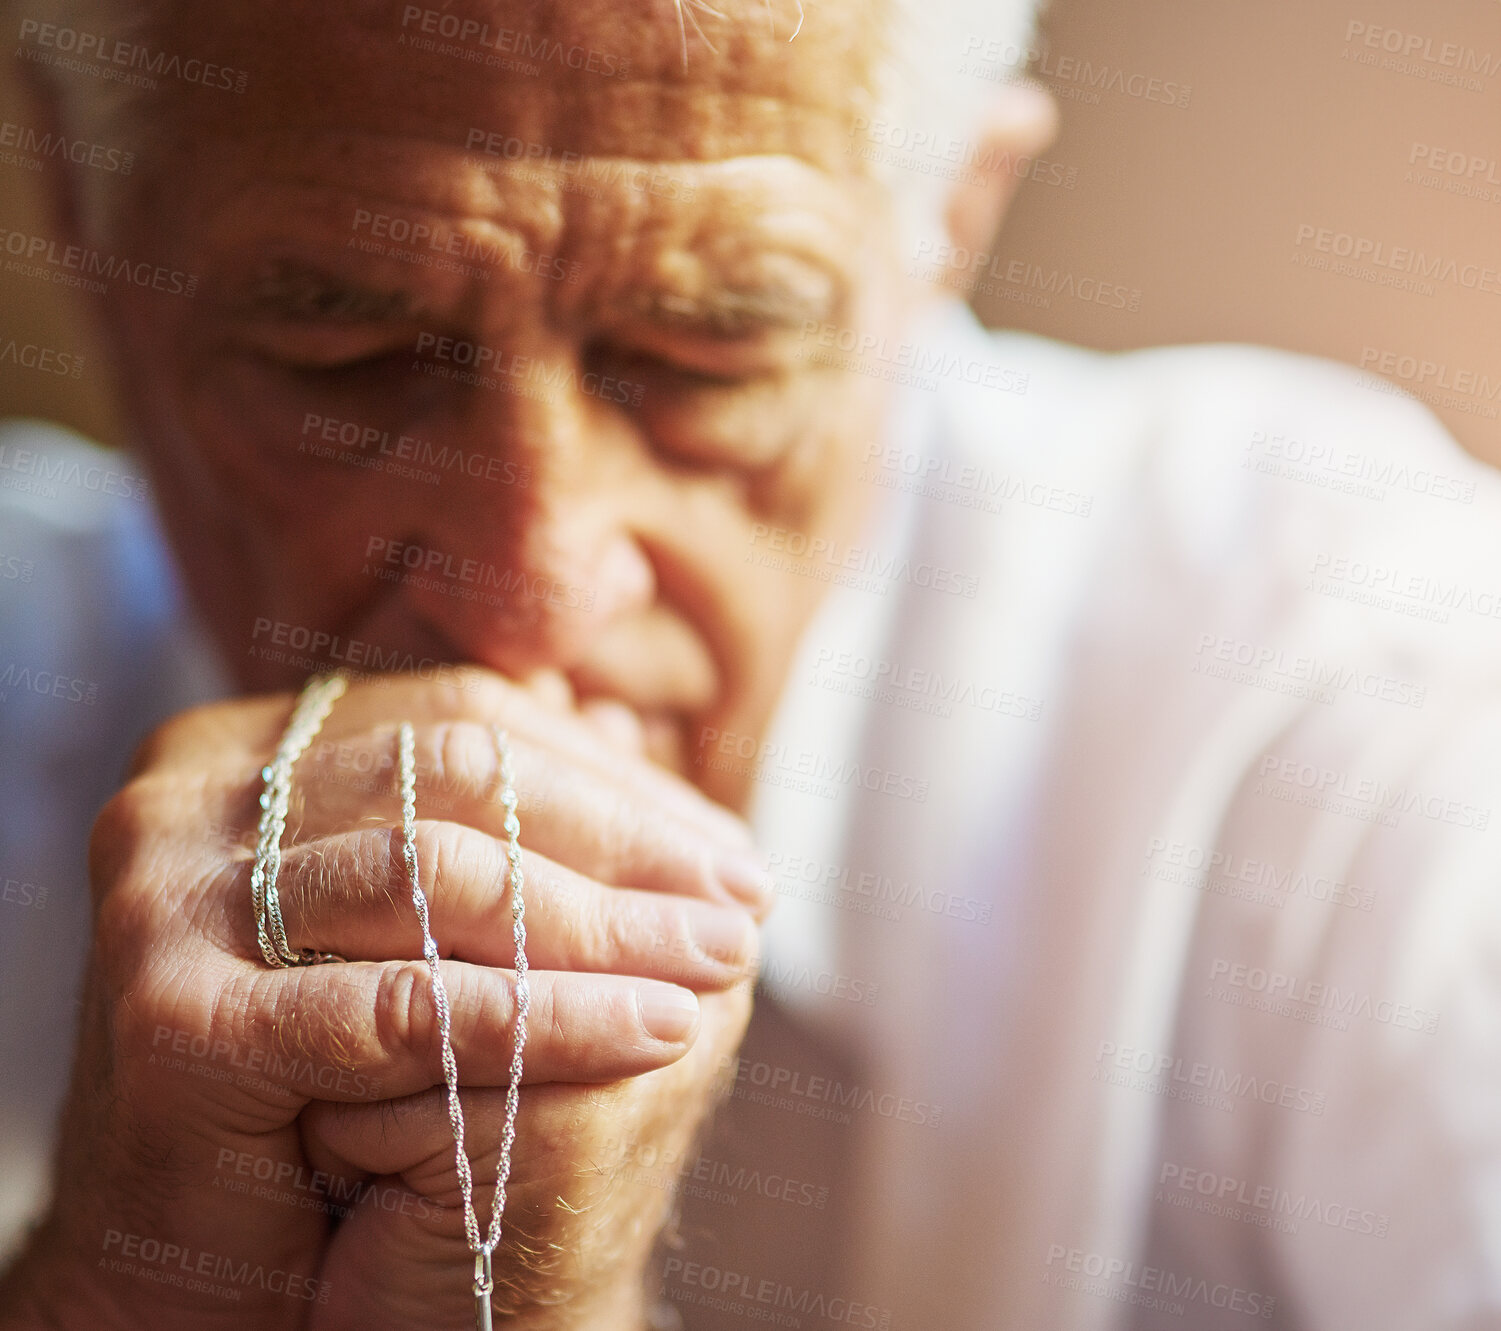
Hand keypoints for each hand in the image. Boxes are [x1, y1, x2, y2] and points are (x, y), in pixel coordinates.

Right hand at [0, 669, 767, 1329]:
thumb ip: (499, 816)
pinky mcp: (174, 1020)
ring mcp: (164, 896)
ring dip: (607, 924)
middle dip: (624, 841)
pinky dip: (550, 1017)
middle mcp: (186, 793)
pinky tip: (659, 1031)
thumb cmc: (338, 1081)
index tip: (729, 847)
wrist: (211, 1266)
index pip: (466, 719)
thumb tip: (635, 730)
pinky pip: (406, 1006)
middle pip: (458, 774)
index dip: (613, 780)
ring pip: (438, 876)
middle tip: (746, 901)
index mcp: (248, 743)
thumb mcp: (427, 924)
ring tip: (722, 962)